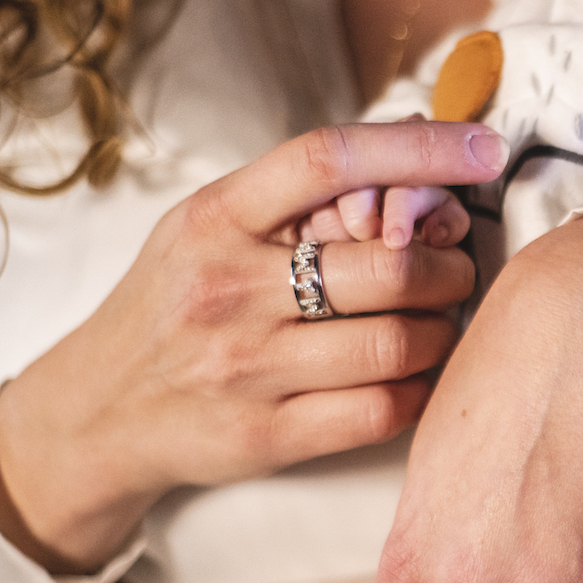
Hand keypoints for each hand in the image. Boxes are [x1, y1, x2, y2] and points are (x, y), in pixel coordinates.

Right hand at [0, 121, 507, 573]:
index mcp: (216, 217)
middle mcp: (227, 289)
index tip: (485, 148)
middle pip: (389, 268)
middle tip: (453, 273)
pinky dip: (420, 389)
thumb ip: (303, 198)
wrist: (97, 412)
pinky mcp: (266, 435)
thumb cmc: (177, 304)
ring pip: (399, 343)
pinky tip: (412, 375)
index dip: (420, 148)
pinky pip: (384, 409)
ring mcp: (246, 367)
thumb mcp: (212, 229)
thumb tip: (423, 146)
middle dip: (448, 269)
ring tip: (434, 324)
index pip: (329, 159)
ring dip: (441, 331)